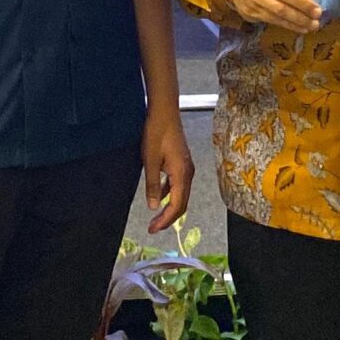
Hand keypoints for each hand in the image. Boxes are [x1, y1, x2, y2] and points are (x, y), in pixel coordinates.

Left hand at [142, 109, 194, 234]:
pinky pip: (179, 184)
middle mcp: (188, 173)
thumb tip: (154, 207)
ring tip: (155, 216)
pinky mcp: (183, 162)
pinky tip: (160, 195)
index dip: (165, 221)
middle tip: (153, 227)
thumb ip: (153, 185)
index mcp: (182, 174)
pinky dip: (170, 194)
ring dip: (169, 207)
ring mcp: (187, 167)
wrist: (165, 111)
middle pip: (182, 204)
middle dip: (168, 218)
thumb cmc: (156, 133)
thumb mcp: (150, 161)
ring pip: (181, 195)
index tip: (152, 229)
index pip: (177, 206)